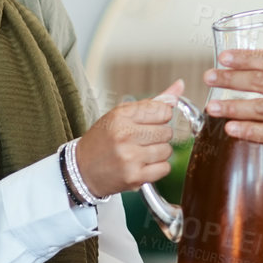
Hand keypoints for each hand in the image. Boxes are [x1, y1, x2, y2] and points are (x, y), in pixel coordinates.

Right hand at [74, 81, 178, 197]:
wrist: (82, 170)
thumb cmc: (103, 140)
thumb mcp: (121, 115)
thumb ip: (153, 102)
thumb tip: (180, 86)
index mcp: (121, 116)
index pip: (163, 110)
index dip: (160, 117)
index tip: (149, 123)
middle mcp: (124, 135)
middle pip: (167, 131)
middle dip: (159, 136)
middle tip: (142, 140)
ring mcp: (129, 157)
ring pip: (167, 150)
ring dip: (158, 152)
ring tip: (141, 153)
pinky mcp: (134, 176)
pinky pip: (164, 168)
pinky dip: (157, 168)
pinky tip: (142, 165)